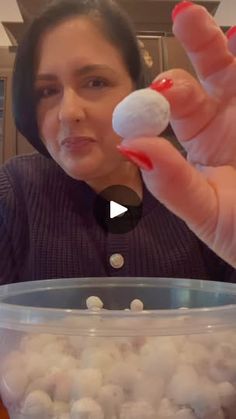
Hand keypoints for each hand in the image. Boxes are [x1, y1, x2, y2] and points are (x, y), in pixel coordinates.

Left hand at [119, 2, 235, 267]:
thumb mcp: (204, 211)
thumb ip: (170, 183)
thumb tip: (129, 146)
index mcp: (199, 138)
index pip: (175, 105)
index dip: (164, 94)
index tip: (158, 90)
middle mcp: (225, 118)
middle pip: (209, 71)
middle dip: (198, 44)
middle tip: (186, 17)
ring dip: (230, 44)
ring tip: (232, 27)